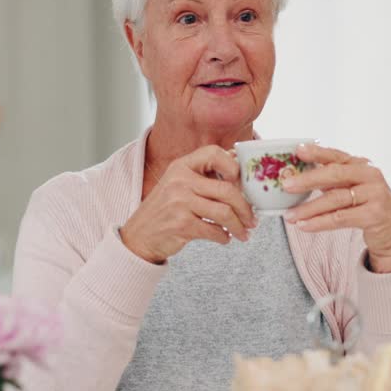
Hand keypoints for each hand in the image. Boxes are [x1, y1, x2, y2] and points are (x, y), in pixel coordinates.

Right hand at [121, 145, 257, 263]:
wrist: (138, 236)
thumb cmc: (163, 210)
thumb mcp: (177, 185)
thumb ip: (202, 177)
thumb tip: (238, 173)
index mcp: (181, 166)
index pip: (214, 153)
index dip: (233, 166)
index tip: (241, 183)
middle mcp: (180, 181)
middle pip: (227, 190)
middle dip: (245, 208)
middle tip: (252, 218)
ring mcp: (180, 203)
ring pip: (224, 213)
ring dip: (239, 226)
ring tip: (243, 232)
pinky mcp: (181, 224)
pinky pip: (214, 231)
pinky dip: (224, 237)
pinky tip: (224, 238)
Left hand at [283, 144, 390, 273]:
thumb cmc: (367, 207)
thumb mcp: (352, 189)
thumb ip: (332, 181)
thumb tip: (296, 178)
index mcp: (362, 165)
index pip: (336, 155)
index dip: (317, 152)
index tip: (298, 150)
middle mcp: (371, 176)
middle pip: (334, 174)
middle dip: (307, 180)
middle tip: (286, 186)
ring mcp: (375, 194)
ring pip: (335, 199)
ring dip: (308, 209)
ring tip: (289, 216)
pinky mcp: (375, 215)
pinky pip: (340, 218)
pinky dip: (319, 222)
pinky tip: (304, 226)